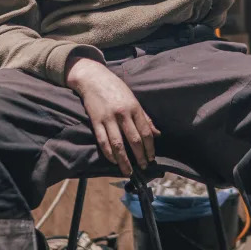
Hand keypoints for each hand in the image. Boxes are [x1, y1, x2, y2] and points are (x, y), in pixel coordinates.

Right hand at [65, 56, 160, 175]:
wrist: (93, 78)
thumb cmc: (115, 88)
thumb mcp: (133, 99)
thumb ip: (144, 117)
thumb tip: (157, 133)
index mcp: (134, 107)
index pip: (145, 132)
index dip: (150, 147)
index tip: (151, 158)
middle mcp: (123, 113)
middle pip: (134, 140)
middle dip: (140, 156)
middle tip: (143, 167)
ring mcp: (109, 118)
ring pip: (118, 144)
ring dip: (124, 160)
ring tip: (128, 171)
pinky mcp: (96, 120)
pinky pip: (103, 140)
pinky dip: (108, 153)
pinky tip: (113, 160)